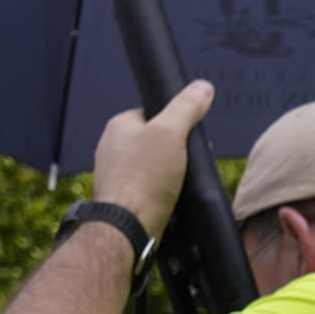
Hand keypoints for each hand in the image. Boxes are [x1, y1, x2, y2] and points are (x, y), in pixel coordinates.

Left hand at [88, 79, 214, 238]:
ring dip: (168, 174)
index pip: (153, 114)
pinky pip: (145, 187)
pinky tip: (170, 200)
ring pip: (150, 166)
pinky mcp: (120, 197)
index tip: (192, 138)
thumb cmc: (146, 177)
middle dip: (174, 152)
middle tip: (190, 164)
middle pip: (153, 141)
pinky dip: (159, 192)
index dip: (176, 124)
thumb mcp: (172, 133)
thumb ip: (186, 108)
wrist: (127, 226)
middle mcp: (111, 146)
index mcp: (119, 125)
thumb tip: (203, 87)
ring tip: (181, 185)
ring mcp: (114, 174)